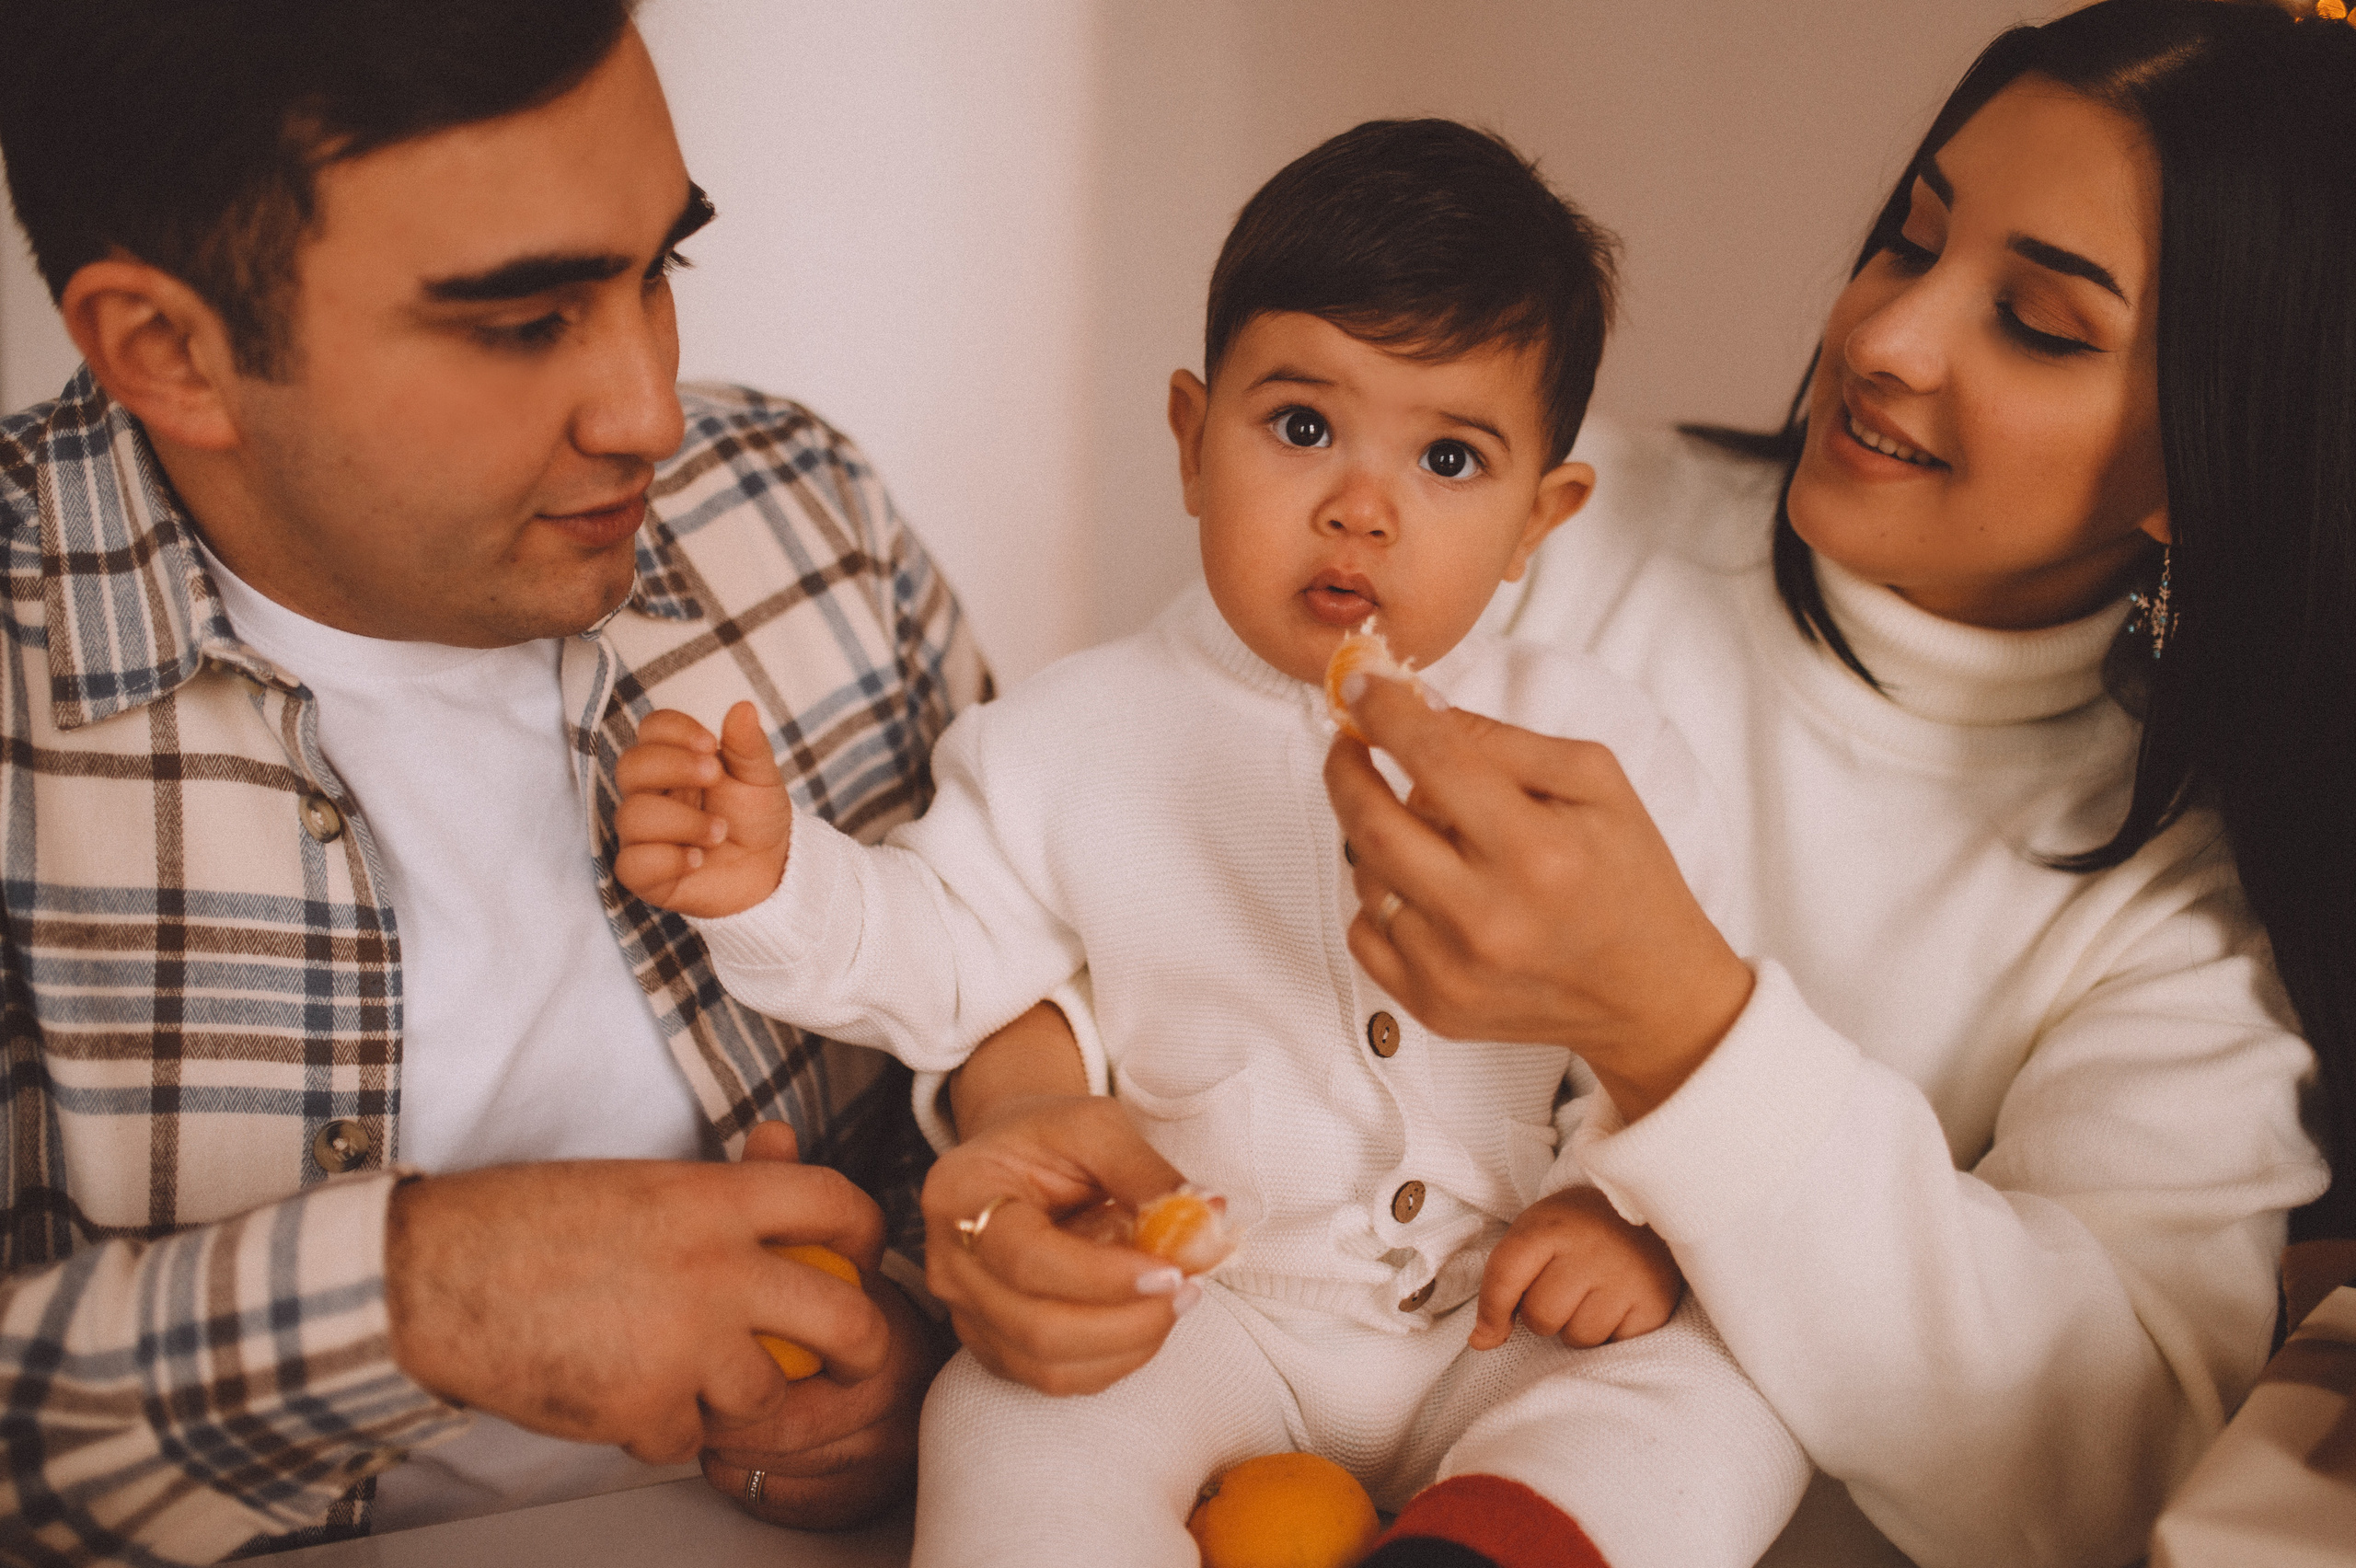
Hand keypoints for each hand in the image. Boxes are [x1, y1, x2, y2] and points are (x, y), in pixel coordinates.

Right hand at [385, 1152, 887, 1465]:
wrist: (436, 1277)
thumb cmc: (525, 1223)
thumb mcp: (638, 1183)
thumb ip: (720, 1185)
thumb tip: (781, 1148)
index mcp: (714, 1199)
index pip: (835, 1203)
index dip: (865, 1234)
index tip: (861, 1258)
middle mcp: (717, 1268)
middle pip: (847, 1319)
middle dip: (861, 1348)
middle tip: (847, 1361)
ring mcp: (687, 1343)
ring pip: (765, 1394)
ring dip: (734, 1397)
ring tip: (687, 1376)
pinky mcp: (646, 1406)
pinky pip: (690, 1440)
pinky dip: (662, 1430)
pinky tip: (624, 1397)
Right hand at [614, 700, 792, 917]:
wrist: (770, 871)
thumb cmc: (756, 819)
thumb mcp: (761, 779)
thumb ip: (749, 747)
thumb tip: (743, 707)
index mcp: (674, 762)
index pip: (651, 729)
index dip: (675, 730)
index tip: (711, 745)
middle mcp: (651, 794)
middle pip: (630, 765)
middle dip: (674, 767)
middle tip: (715, 777)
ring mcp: (644, 834)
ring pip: (632, 816)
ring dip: (683, 821)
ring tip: (719, 831)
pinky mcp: (645, 874)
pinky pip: (632, 864)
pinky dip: (669, 860)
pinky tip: (698, 860)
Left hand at [697, 1122, 944, 1529]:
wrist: (901, 1385)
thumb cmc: (841, 1308)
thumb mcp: (814, 1244)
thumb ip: (790, 1191)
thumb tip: (770, 1133)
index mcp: (890, 1327)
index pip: (807, 1351)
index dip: (744, 1349)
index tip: (710, 1336)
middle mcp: (898, 1394)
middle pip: (781, 1419)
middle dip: (724, 1405)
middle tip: (686, 1386)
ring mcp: (883, 1453)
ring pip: (775, 1464)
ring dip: (726, 1446)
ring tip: (702, 1416)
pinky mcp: (860, 1502)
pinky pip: (785, 1502)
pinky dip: (748, 1482)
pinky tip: (731, 1456)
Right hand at [923, 1094, 1194, 1395]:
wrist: (1012, 1158)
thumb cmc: (1049, 1137)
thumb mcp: (1095, 1127)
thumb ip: (1144, 1171)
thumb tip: (1208, 1215)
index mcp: (960, 1195)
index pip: (1027, 1260)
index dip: (1103, 1278)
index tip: (1171, 1271)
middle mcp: (950, 1265)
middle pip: (1036, 1328)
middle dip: (1127, 1323)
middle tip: (1186, 1291)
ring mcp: (965, 1314)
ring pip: (1048, 1367)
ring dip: (1127, 1347)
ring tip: (1174, 1303)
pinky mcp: (992, 1345)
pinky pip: (1054, 1379)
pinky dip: (1113, 1361)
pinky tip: (1146, 1323)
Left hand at [1324, 672, 1753, 1118]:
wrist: (1649, 995)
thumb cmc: (1627, 877)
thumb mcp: (1594, 783)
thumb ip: (1503, 740)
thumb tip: (1416, 707)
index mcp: (1537, 852)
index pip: (1434, 759)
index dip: (1385, 711)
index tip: (1360, 684)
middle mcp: (1487, 917)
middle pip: (1372, 823)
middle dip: (1346, 769)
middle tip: (1351, 744)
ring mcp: (1453, 970)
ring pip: (1365, 875)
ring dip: (1377, 837)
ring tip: (1427, 830)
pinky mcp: (1433, 1006)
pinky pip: (1364, 932)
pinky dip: (1381, 897)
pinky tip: (1424, 887)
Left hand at [1470, 1186, 1682, 1350]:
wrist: (1646, 1206)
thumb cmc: (1578, 1229)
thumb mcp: (1534, 1234)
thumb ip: (1502, 1284)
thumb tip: (1481, 1342)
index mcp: (1550, 1226)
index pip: (1505, 1276)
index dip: (1491, 1311)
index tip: (1487, 1332)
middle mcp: (1589, 1249)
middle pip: (1541, 1317)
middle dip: (1542, 1316)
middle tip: (1561, 1293)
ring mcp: (1625, 1275)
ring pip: (1579, 1337)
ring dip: (1577, 1327)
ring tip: (1591, 1296)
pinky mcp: (1655, 1301)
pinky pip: (1614, 1345)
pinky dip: (1610, 1333)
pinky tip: (1617, 1303)